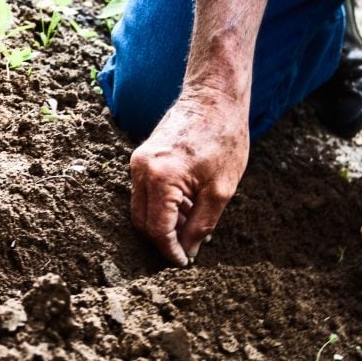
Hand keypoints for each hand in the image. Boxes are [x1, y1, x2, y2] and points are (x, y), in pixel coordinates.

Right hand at [130, 92, 248, 265]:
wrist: (214, 97)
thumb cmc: (223, 139)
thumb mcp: (221, 190)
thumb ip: (201, 225)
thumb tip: (188, 250)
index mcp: (160, 178)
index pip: (158, 229)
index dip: (170, 250)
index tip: (184, 263)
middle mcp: (141, 170)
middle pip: (142, 222)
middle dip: (163, 240)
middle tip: (187, 250)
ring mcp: (138, 162)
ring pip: (141, 208)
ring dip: (163, 223)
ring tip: (192, 225)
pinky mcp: (141, 157)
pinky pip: (145, 192)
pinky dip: (162, 206)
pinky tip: (187, 206)